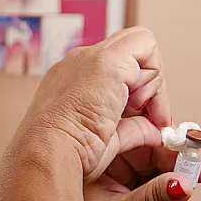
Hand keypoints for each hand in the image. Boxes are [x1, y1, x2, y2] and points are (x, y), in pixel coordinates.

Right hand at [9, 27, 169, 178]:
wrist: (47, 155)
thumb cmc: (66, 155)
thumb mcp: (104, 137)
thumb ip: (130, 128)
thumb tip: (153, 129)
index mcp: (71, 80)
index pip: (115, 67)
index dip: (137, 88)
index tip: (142, 118)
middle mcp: (78, 63)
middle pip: (130, 50)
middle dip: (150, 80)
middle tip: (152, 115)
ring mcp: (90, 57)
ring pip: (141, 45)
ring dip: (152, 80)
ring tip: (142, 112)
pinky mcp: (106, 60)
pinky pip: (147, 48)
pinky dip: (154, 76)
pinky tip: (139, 104)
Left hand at [84, 116, 200, 200]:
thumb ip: (155, 198)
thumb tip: (183, 183)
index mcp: (91, 154)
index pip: (137, 134)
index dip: (168, 144)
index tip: (192, 155)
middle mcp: (102, 160)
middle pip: (151, 151)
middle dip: (179, 166)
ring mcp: (114, 176)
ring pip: (156, 170)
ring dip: (179, 186)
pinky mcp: (123, 192)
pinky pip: (154, 186)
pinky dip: (171, 198)